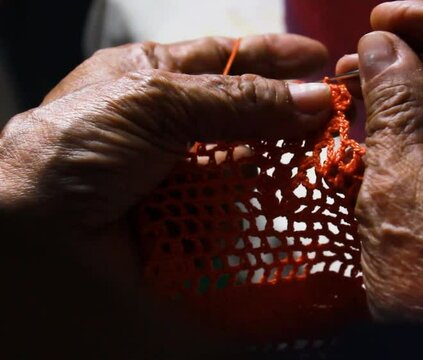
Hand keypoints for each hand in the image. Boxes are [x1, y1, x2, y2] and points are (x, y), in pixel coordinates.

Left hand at [0, 34, 330, 356]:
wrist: (37, 239)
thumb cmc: (74, 150)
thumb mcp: (153, 101)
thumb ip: (236, 99)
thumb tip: (312, 96)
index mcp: (149, 78)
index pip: (222, 58)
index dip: (270, 56)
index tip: (318, 57)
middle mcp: (168, 126)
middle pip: (243, 111)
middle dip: (287, 111)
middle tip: (333, 113)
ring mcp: (182, 174)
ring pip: (248, 159)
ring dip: (282, 158)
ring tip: (319, 156)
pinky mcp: (192, 219)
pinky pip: (240, 205)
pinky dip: (264, 201)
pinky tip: (288, 195)